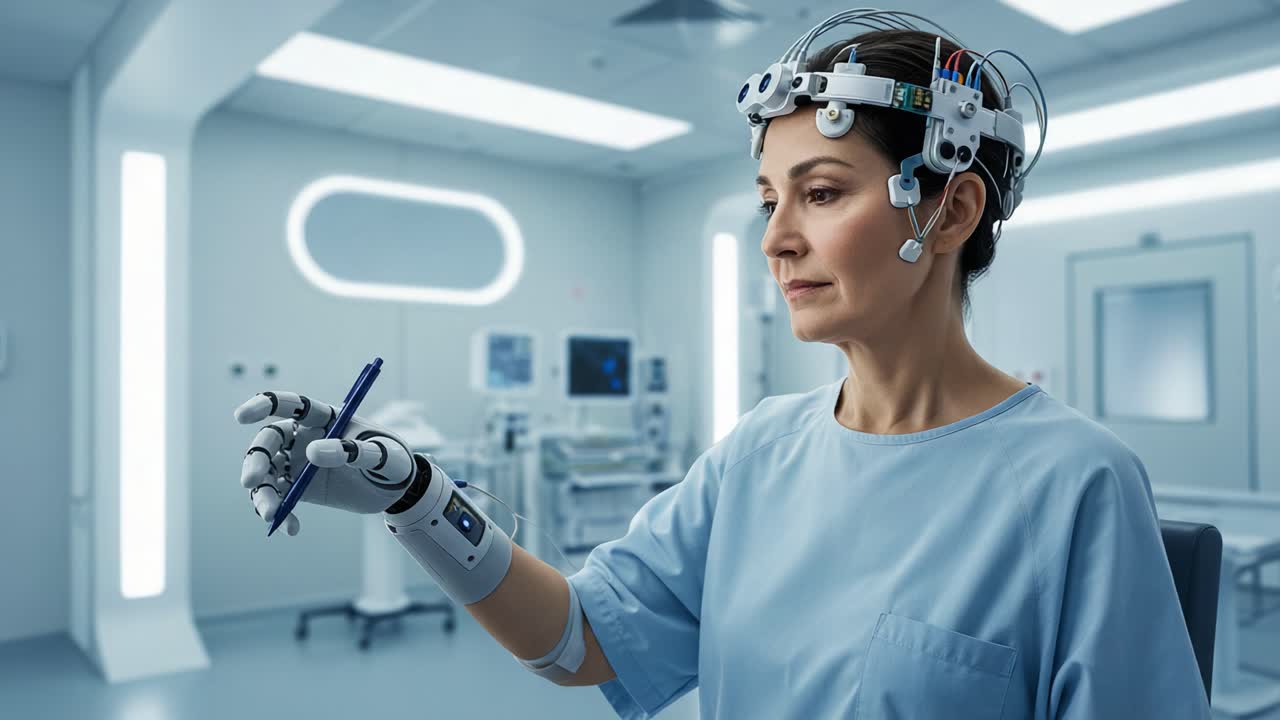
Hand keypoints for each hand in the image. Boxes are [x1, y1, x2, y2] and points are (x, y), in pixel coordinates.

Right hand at [234, 390, 417, 535]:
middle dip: (255, 460)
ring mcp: (299, 463)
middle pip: (269, 441)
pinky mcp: (300, 489)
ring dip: (262, 494)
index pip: (290, 405)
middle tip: (251, 482)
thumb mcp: (382, 455)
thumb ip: (353, 451)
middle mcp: (305, 437)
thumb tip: (312, 452)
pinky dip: (279, 513)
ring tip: (270, 515)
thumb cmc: (393, 460)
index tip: (241, 417)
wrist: (398, 490)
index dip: (263, 405)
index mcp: (324, 418)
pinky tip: (290, 528)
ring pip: (267, 473)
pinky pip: (279, 498)